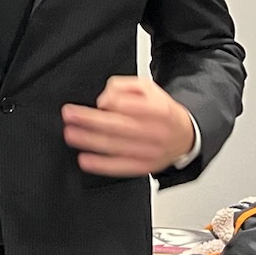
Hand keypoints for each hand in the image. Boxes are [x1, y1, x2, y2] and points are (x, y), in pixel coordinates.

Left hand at [61, 76, 199, 176]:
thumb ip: (124, 87)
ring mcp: (150, 152)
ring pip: (116, 146)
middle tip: (70, 115)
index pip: (133, 106)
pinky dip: (100, 165)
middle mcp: (156, 132)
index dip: (113, 102)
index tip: (99, 101)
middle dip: (90, 120)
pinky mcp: (144, 167)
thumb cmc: (161, 111)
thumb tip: (105, 99)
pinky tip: (85, 159)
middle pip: (119, 126)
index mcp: (160, 110)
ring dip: (89, 141)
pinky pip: (120, 167)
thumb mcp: (148, 89)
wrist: (185, 136)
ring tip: (71, 134)